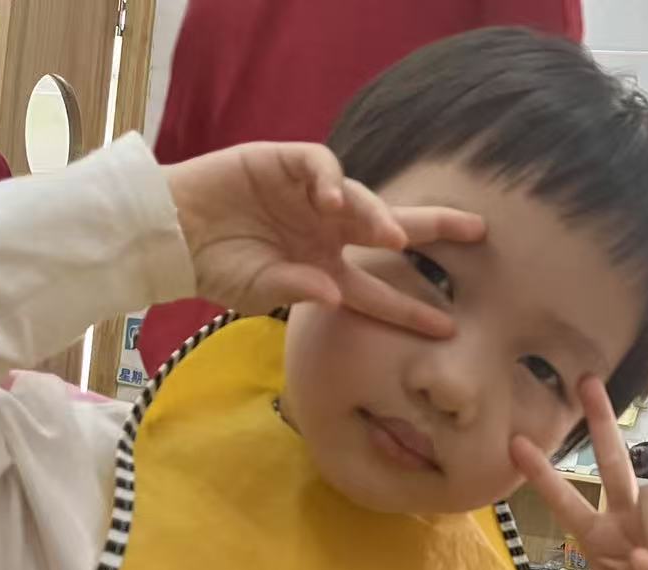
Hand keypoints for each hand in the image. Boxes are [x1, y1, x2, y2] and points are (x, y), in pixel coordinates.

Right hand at [164, 142, 483, 325]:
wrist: (170, 233)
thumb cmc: (214, 267)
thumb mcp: (258, 290)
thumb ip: (298, 290)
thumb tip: (334, 292)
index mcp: (326, 268)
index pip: (380, 290)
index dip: (411, 308)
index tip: (446, 328)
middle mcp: (328, 231)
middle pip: (391, 227)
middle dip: (435, 227)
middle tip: (477, 230)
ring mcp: (310, 196)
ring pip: (360, 198)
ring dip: (378, 215)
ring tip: (390, 236)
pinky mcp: (285, 164)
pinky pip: (321, 165)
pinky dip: (331, 179)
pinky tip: (334, 199)